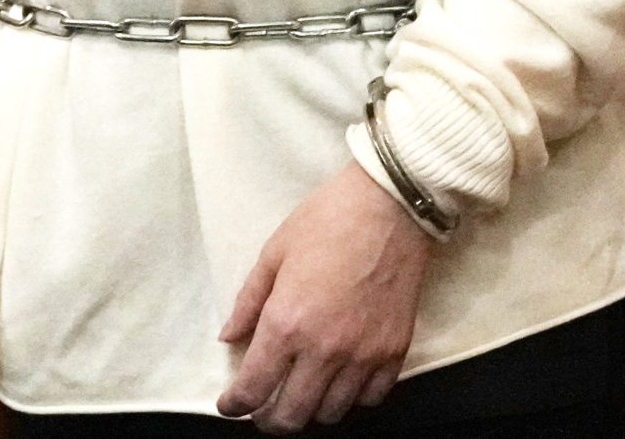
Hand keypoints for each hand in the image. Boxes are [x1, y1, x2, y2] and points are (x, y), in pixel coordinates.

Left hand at [217, 162, 433, 430]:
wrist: (390, 207)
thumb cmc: (327, 221)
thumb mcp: (273, 253)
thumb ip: (248, 302)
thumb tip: (230, 336)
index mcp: (287, 323)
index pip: (254, 388)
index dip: (235, 405)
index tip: (231, 405)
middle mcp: (324, 348)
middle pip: (292, 415)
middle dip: (270, 421)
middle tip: (261, 412)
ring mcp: (363, 354)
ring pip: (331, 413)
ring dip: (310, 411)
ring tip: (300, 396)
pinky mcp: (394, 352)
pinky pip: (369, 398)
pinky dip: (351, 400)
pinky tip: (339, 384)